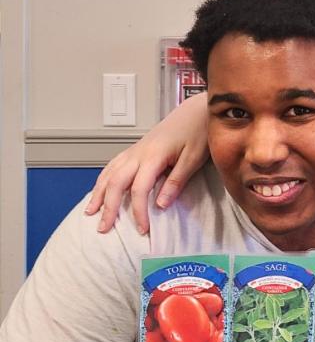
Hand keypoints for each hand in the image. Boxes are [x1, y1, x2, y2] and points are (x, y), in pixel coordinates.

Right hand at [84, 92, 209, 233]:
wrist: (195, 111)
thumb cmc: (197, 132)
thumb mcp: (193, 159)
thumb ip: (176, 181)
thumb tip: (160, 205)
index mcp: (153, 156)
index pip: (139, 189)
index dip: (138, 211)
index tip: (142, 229)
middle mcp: (138, 153)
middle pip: (115, 182)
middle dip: (107, 207)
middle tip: (103, 229)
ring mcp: (134, 150)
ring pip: (108, 173)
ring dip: (98, 194)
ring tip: (90, 213)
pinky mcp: (135, 149)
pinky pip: (112, 165)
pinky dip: (103, 180)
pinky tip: (99, 190)